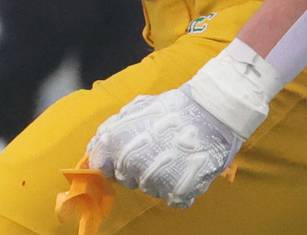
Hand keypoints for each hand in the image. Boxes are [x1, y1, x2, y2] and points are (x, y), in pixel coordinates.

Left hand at [88, 40, 278, 207]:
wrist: (210, 111)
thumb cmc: (171, 108)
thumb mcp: (135, 108)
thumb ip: (111, 129)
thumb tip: (96, 149)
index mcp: (117, 141)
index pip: (102, 165)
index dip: (111, 161)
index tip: (122, 156)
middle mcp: (132, 164)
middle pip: (125, 179)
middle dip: (137, 167)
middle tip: (157, 149)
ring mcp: (155, 180)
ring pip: (148, 188)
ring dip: (158, 177)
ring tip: (174, 154)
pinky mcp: (178, 193)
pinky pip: (171, 198)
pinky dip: (178, 187)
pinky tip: (185, 167)